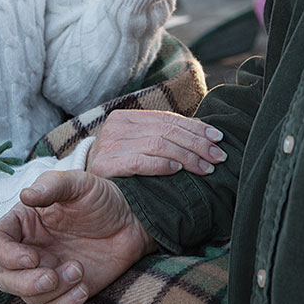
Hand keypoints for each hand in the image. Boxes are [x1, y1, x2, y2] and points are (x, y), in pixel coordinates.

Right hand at [0, 170, 155, 303]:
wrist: (132, 220)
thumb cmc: (101, 197)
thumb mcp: (80, 183)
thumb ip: (53, 186)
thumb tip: (25, 195)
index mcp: (25, 222)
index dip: (5, 254)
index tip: (31, 257)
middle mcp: (30, 248)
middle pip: (4, 278)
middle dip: (24, 283)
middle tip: (51, 276)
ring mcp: (47, 271)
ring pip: (28, 297)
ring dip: (52, 290)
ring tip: (79, 270)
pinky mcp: (66, 290)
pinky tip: (84, 287)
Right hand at [86, 109, 225, 176]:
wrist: (85, 186)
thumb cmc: (120, 165)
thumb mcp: (139, 145)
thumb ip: (163, 136)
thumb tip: (205, 135)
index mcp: (127, 117)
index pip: (167, 119)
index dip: (195, 127)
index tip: (218, 138)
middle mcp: (116, 126)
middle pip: (165, 130)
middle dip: (197, 143)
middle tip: (218, 156)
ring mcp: (109, 145)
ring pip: (157, 144)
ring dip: (186, 156)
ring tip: (206, 167)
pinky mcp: (104, 166)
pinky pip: (139, 161)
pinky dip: (161, 164)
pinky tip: (178, 169)